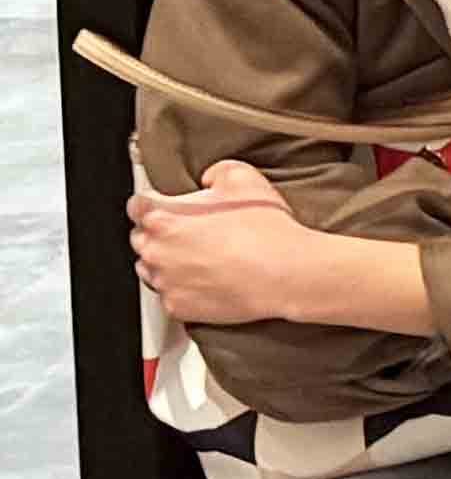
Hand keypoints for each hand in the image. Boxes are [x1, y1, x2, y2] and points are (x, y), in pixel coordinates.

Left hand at [126, 162, 333, 326]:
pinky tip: (209, 279)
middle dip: (161, 233)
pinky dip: (184, 288)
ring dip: (168, 261)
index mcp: (163, 217)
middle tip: (194, 231)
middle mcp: (155, 251)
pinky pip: (170, 294)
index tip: (166, 204)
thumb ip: (215, 171)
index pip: (137, 205)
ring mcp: (164, 282)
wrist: (284, 273)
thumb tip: (208, 180)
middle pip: (141, 238)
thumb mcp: (243, 178)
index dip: (153, 201)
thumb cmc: (264, 230)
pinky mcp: (177, 307)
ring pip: (151, 269)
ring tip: (202, 257)